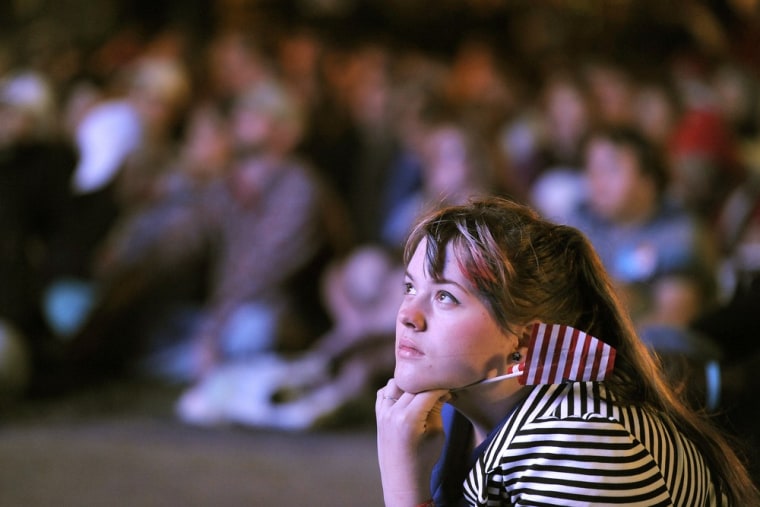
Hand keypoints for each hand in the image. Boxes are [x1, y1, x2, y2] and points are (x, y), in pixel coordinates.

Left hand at [376, 378, 450, 506]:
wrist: (402, 479)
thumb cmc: (424, 459)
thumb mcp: (437, 434)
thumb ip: (437, 408)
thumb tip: (442, 390)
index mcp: (408, 418)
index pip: (428, 390)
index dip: (442, 387)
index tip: (450, 387)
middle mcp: (392, 412)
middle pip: (412, 384)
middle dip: (428, 383)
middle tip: (439, 389)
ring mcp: (383, 413)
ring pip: (395, 382)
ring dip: (409, 383)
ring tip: (422, 392)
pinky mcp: (378, 415)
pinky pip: (384, 392)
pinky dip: (395, 389)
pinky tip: (406, 396)